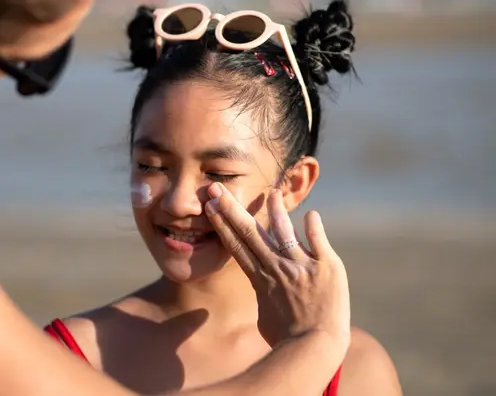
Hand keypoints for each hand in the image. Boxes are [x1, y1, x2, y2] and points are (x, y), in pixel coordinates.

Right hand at [204, 183, 349, 348]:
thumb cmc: (287, 339)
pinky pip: (319, 241)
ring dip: (275, 211)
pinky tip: (311, 214)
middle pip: (249, 232)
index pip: (236, 245)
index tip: (210, 206)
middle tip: (217, 189)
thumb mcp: (265, 318)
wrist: (315, 347)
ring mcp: (301, 266)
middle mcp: (277, 268)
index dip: (222, 223)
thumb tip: (262, 288)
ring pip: (284, 231)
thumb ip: (264, 296)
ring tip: (271, 193)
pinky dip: (314, 227)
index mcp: (260, 279)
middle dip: (231, 209)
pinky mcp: (326, 267)